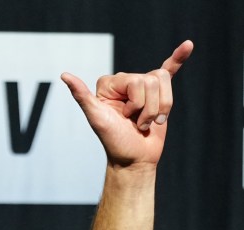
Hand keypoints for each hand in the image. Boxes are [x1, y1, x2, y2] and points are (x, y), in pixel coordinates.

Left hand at [61, 40, 193, 167]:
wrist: (134, 161)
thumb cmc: (115, 142)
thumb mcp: (97, 119)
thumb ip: (82, 96)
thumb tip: (64, 75)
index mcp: (110, 83)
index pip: (137, 80)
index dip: (136, 102)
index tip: (124, 117)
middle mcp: (126, 82)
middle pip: (152, 81)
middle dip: (149, 108)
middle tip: (136, 123)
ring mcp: (143, 88)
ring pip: (164, 84)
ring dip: (160, 109)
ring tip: (147, 123)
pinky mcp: (158, 95)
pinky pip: (169, 71)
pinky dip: (179, 58)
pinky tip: (187, 46)